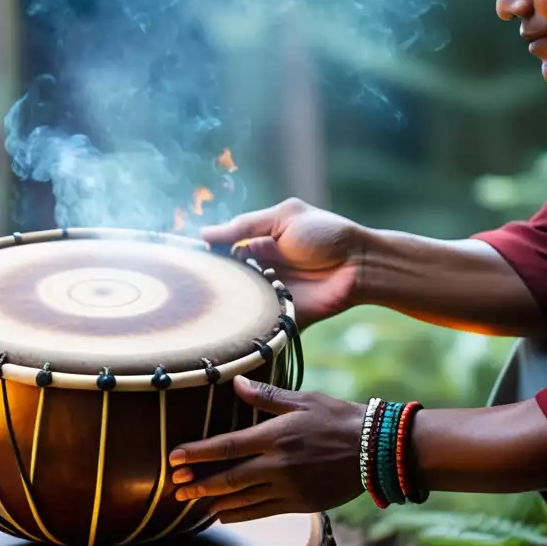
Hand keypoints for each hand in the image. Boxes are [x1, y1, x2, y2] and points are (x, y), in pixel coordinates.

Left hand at [168, 376, 365, 517]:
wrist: (377, 450)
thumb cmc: (338, 418)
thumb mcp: (302, 400)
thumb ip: (266, 396)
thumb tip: (236, 383)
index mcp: (275, 436)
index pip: (226, 446)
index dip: (198, 453)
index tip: (174, 458)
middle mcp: (278, 465)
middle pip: (228, 478)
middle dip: (198, 484)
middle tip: (175, 488)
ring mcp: (289, 488)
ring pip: (242, 499)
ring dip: (214, 501)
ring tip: (191, 503)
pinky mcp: (300, 504)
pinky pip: (262, 512)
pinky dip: (239, 515)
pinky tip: (222, 515)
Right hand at [202, 199, 365, 329]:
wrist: (360, 264)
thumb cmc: (326, 234)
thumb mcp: (285, 218)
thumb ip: (245, 225)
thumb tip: (204, 234)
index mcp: (255, 247)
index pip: (220, 254)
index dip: (204, 260)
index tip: (186, 265)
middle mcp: (257, 273)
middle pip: (224, 283)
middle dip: (211, 286)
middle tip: (195, 289)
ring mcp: (268, 297)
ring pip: (237, 306)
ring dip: (228, 305)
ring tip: (215, 305)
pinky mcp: (281, 318)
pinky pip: (258, 327)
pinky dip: (247, 328)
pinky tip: (233, 325)